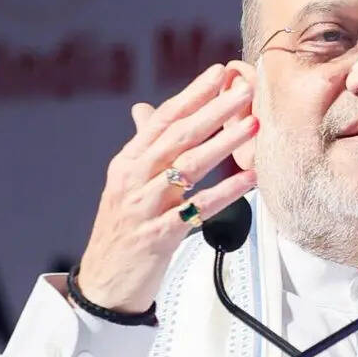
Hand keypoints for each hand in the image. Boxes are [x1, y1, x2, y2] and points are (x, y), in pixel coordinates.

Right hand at [74, 63, 258, 312]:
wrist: (104, 282)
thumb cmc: (123, 231)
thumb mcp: (127, 184)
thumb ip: (142, 147)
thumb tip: (145, 110)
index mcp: (128, 162)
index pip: (163, 119)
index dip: (192, 94)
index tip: (219, 74)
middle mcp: (133, 179)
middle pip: (178, 136)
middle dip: (214, 111)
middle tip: (244, 91)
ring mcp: (144, 207)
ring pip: (188, 167)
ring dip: (224, 144)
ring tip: (252, 126)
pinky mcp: (159, 235)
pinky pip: (197, 210)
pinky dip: (226, 193)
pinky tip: (249, 180)